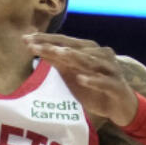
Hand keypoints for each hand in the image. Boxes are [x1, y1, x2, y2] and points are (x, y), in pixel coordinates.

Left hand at [23, 33, 138, 126]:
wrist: (120, 106)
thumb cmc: (93, 88)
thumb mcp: (73, 74)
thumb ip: (58, 62)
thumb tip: (36, 48)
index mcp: (88, 50)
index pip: (64, 41)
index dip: (45, 39)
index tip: (25, 38)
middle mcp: (100, 55)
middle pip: (74, 48)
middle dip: (53, 45)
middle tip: (33, 44)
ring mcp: (110, 69)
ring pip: (89, 61)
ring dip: (73, 57)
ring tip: (56, 53)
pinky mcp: (116, 86)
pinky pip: (104, 82)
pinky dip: (92, 80)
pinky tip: (81, 79)